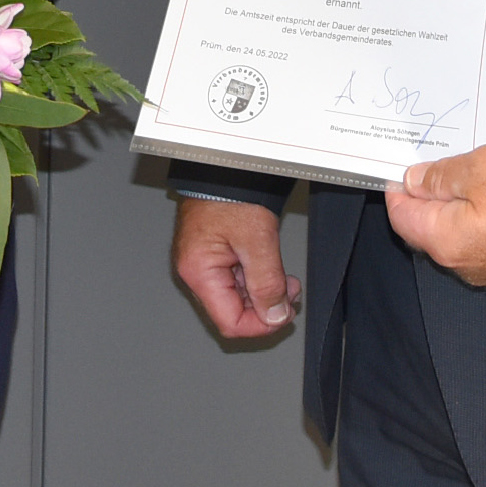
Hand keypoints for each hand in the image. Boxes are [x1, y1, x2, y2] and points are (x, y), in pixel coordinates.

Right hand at [172, 198, 302, 337]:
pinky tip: (271, 267)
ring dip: (264, 292)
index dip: (260, 325)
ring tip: (286, 279)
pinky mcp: (212, 252)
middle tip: (290, 293)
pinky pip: (235, 278)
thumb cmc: (232, 192)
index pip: (229, 322)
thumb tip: (275, 316)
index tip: (284, 315)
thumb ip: (267, 282)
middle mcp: (195, 271)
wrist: (226, 161)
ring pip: (236, 296)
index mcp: (199, 272)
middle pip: (232, 311)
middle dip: (265, 308)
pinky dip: (256, 278)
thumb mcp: (257, 240)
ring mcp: (202, 261)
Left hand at [384, 138, 485, 291]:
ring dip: (458, 213)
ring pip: (460, 240)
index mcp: (446, 242)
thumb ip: (440, 176)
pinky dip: (484, 225)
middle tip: (437, 170)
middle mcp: (466, 267)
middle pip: (429, 232)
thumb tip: (415, 182)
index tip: (400, 171)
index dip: (397, 190)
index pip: (402, 218)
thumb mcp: (478, 167)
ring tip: (473, 180)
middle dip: (428, 201)